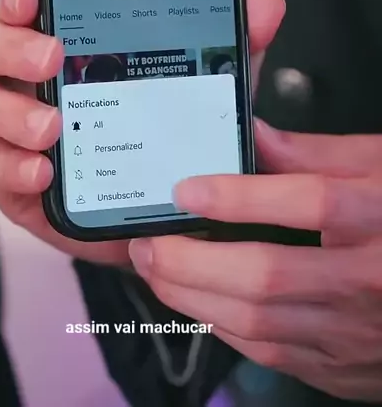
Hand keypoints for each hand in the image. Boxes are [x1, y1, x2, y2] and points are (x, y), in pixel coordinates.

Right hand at [0, 0, 284, 266]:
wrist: (165, 207)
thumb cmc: (171, 129)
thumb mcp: (208, 82)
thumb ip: (233, 41)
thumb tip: (264, 1)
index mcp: (66, 40)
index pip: (25, 4)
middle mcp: (29, 78)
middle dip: (12, 47)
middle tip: (52, 58)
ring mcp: (15, 128)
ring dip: (8, 112)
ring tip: (53, 129)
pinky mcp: (17, 181)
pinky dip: (15, 168)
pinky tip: (47, 173)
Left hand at [128, 126, 381, 401]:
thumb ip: (318, 154)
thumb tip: (250, 134)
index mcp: (381, 216)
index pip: (308, 204)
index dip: (242, 196)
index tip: (187, 187)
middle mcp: (369, 281)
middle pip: (268, 277)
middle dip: (192, 259)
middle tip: (146, 239)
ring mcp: (358, 335)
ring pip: (260, 323)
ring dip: (193, 295)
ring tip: (154, 266)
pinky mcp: (345, 369)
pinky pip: (271, 352)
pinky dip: (223, 326)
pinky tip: (196, 300)